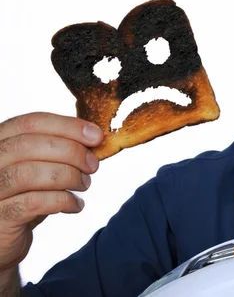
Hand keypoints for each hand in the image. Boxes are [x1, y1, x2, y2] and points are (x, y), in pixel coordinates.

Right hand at [0, 113, 102, 272]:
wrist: (2, 240)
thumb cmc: (23, 198)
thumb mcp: (38, 167)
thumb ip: (57, 150)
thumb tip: (94, 136)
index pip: (30, 122)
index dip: (68, 126)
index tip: (96, 136)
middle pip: (28, 145)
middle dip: (71, 151)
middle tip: (93, 165)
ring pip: (29, 173)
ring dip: (68, 176)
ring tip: (84, 184)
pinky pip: (33, 202)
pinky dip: (62, 200)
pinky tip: (75, 205)